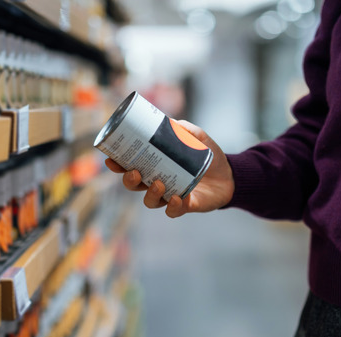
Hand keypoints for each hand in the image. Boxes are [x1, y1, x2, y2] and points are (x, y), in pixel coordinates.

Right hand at [104, 120, 234, 217]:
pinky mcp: (184, 206)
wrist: (230, 174)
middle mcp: (157, 182)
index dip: (117, 165)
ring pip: (150, 201)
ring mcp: (169, 195)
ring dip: (150, 194)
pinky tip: (176, 198)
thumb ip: (184, 128)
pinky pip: (173, 211)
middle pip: (134, 186)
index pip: (130, 166)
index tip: (111, 159)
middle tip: (135, 172)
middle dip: (129, 181)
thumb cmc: (208, 155)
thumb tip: (169, 121)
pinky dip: (172, 207)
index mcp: (155, 166)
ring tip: (158, 184)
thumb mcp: (197, 137)